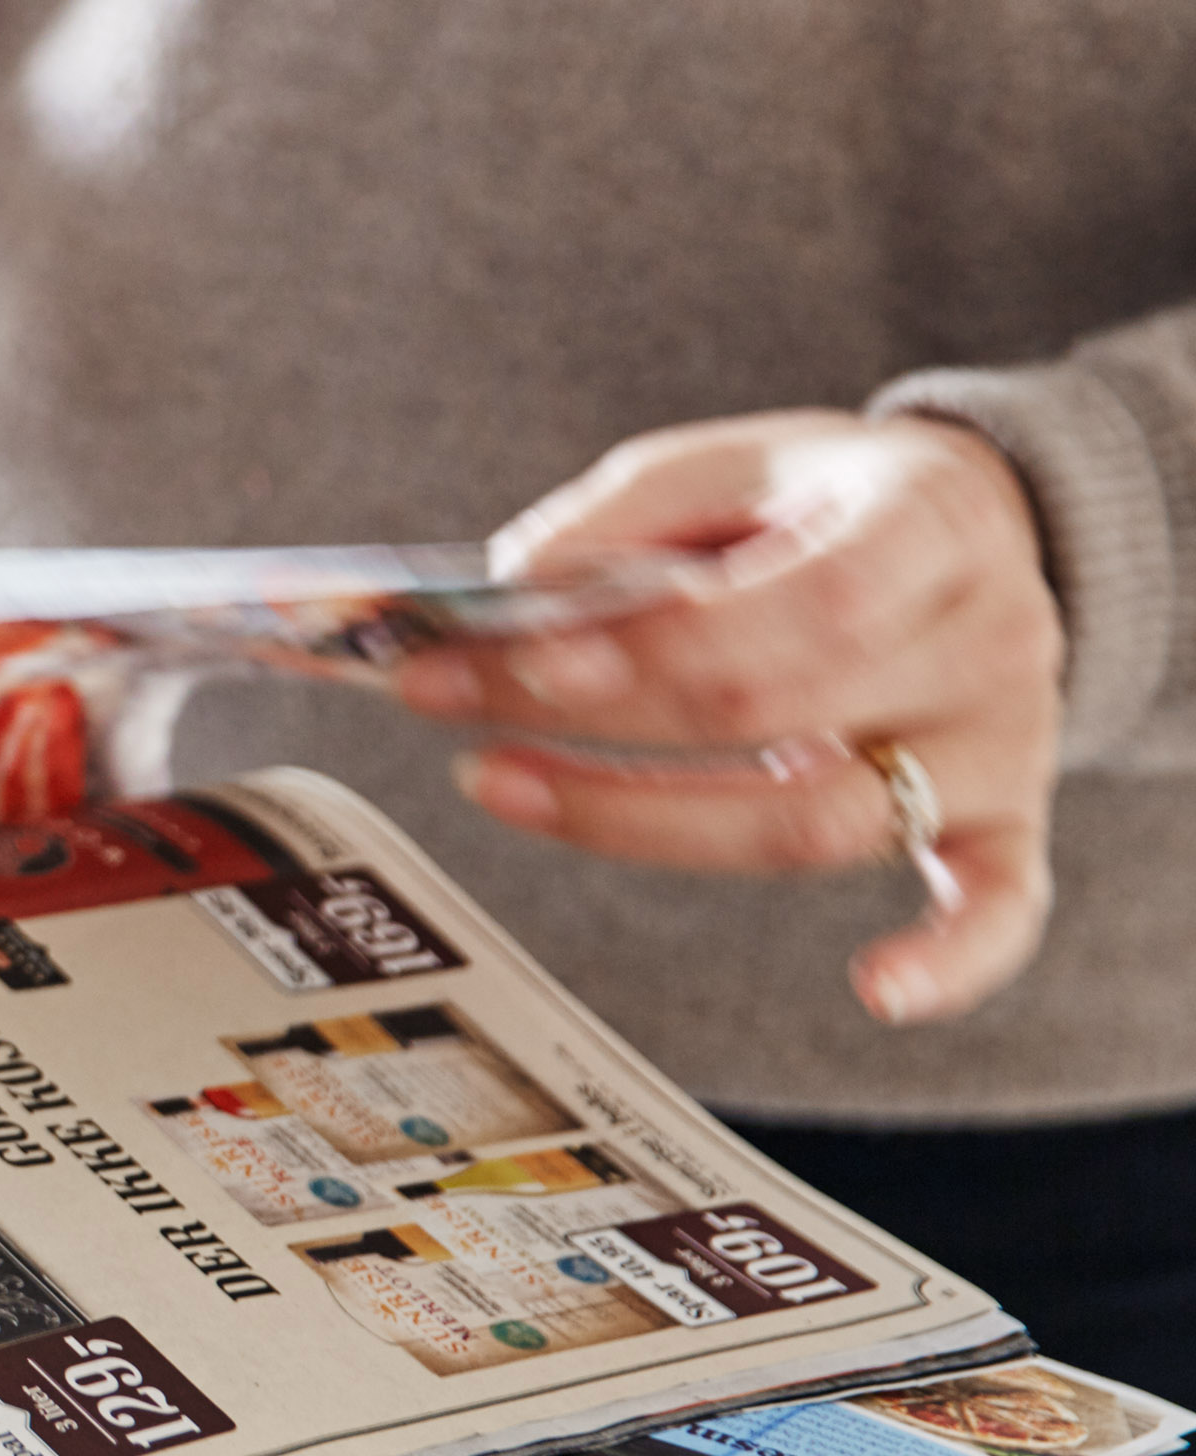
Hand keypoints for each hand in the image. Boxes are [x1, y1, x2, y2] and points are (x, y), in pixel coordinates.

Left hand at [391, 411, 1063, 1026]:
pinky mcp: (1007, 821)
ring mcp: (1002, 742)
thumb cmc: (825, 502)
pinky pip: (1001, 909)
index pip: (800, 600)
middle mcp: (986, 635)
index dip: (655, 644)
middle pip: (781, 713)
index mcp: (929, 519)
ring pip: (823, 823)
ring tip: (504, 787)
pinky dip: (951, 963)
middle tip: (448, 704)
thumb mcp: (733, 465)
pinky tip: (879, 990)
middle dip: (596, 722)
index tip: (513, 657)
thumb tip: (509, 587)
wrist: (977, 525)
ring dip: (647, 825)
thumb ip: (624, 515)